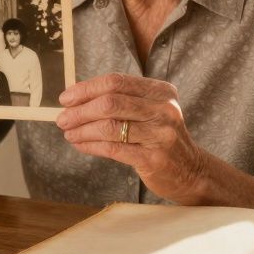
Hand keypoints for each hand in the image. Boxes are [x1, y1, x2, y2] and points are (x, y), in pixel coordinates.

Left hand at [56, 73, 209, 203]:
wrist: (191, 171)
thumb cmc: (161, 138)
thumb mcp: (150, 112)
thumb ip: (121, 101)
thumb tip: (76, 97)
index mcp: (161, 92)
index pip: (116, 82)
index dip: (87, 89)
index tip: (66, 98)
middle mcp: (164, 109)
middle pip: (110, 102)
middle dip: (80, 110)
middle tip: (62, 118)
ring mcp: (160, 135)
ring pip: (109, 126)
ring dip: (82, 129)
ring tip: (68, 133)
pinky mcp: (153, 159)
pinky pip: (112, 149)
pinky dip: (90, 145)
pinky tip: (80, 144)